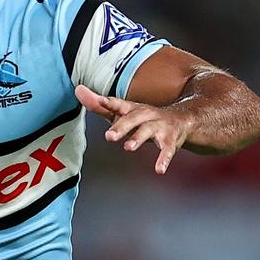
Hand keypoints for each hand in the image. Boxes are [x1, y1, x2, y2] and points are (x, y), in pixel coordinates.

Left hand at [75, 85, 191, 174]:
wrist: (181, 119)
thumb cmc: (142, 117)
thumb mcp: (121, 111)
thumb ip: (99, 105)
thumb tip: (77, 90)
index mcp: (131, 108)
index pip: (117, 103)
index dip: (106, 102)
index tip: (98, 100)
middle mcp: (145, 114)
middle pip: (132, 118)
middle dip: (121, 127)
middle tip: (108, 136)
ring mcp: (159, 126)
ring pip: (148, 131)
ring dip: (138, 138)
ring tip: (128, 148)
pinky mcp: (171, 140)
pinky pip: (167, 149)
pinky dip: (164, 159)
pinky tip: (159, 169)